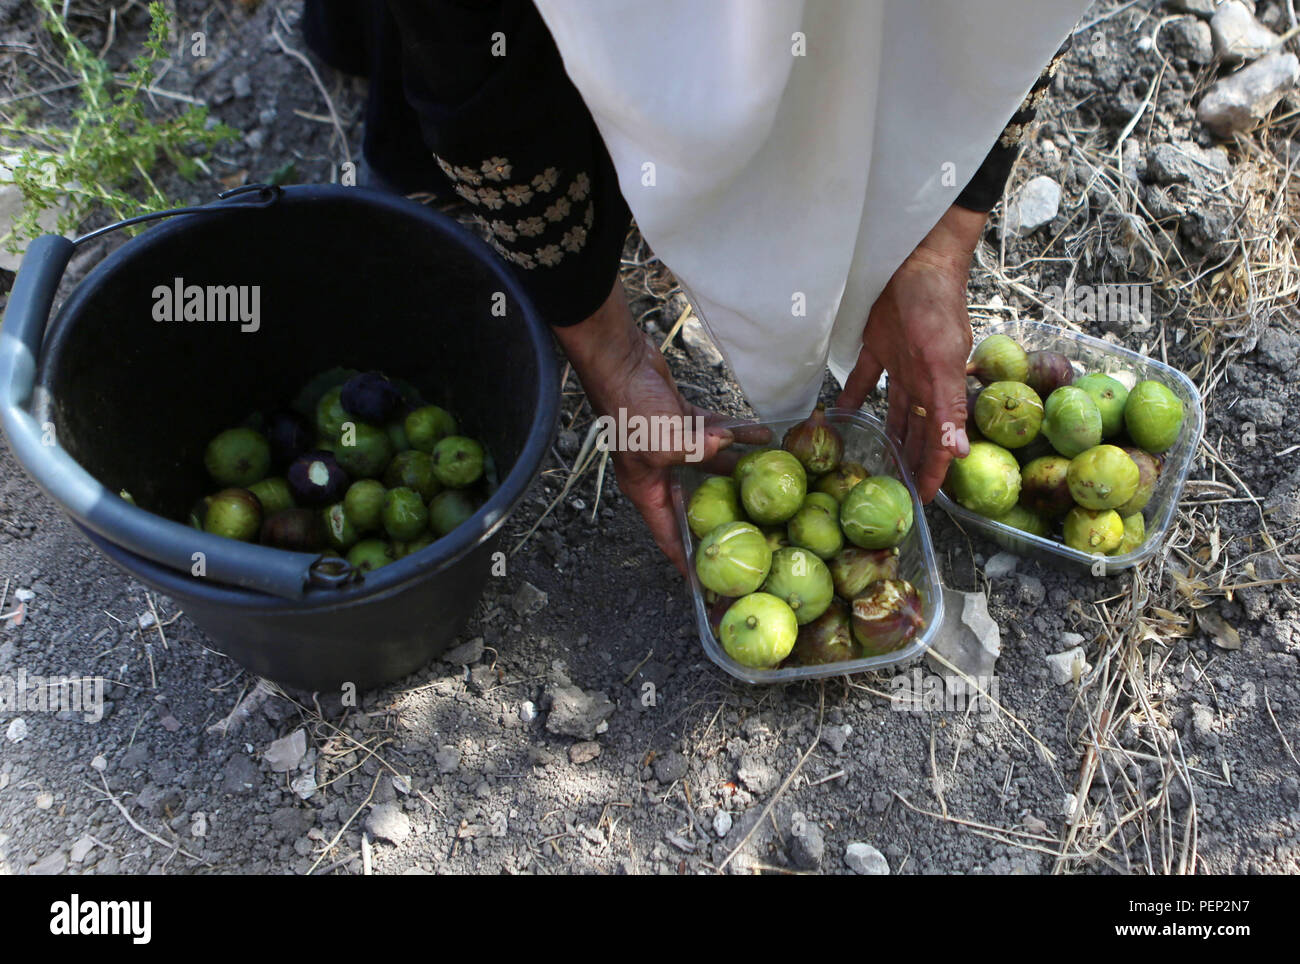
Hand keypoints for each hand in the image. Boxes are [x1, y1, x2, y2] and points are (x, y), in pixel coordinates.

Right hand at [555, 282, 768, 574]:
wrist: (621, 361)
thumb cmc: (631, 409)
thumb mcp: (664, 443)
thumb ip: (699, 451)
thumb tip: (728, 448)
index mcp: (647, 489)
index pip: (668, 535)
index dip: (687, 560)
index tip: (707, 583)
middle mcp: (660, 472)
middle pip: (695, 501)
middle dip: (723, 513)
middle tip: (755, 528)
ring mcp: (672, 445)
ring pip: (711, 464)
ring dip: (738, 467)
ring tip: (770, 477)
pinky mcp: (682, 419)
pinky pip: (714, 433)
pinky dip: (735, 433)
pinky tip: (762, 435)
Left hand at [837, 205, 986, 501]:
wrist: (917, 257)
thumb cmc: (934, 305)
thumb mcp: (942, 359)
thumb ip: (949, 406)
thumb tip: (958, 452)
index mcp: (942, 388)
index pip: (940, 440)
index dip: (934, 470)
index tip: (927, 500)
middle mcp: (924, 380)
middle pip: (917, 431)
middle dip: (912, 461)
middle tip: (899, 491)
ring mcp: (902, 363)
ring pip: (894, 411)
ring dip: (887, 436)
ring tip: (875, 462)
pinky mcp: (879, 345)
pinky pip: (863, 379)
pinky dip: (853, 397)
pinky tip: (841, 415)